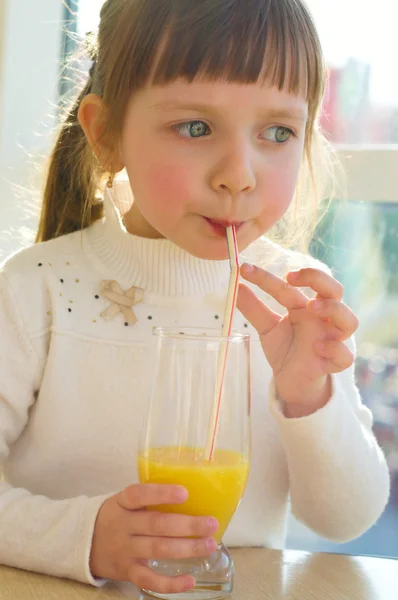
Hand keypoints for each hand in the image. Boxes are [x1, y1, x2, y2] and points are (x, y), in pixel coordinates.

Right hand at [90, 484, 217, 592]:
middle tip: (211, 523)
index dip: (162, 494)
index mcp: (122, 502)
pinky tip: (190, 579)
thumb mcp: (125, 501)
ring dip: (187, 548)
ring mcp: (125, 550)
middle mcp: (123, 525)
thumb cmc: (117, 516)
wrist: (85, 543)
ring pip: (158, 550)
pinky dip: (170, 583)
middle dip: (187, 525)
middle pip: (156, 525)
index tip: (185, 492)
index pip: (140, 494)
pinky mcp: (127, 571)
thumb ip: (149, 498)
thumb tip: (193, 491)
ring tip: (209, 544)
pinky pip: (149, 580)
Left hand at [238, 265, 358, 415]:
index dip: (269, 277)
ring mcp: (331, 339)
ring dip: (333, 309)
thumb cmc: (285, 348)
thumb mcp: (267, 327)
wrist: (291, 380)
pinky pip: (345, 355)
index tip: (246, 270)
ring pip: (350, 320)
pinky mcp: (334, 362)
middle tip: (290, 278)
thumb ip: (253, 308)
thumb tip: (237, 287)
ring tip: (310, 308)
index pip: (294, 285)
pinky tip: (317, 347)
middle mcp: (323, 319)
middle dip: (317, 278)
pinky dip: (335, 348)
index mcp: (306, 306)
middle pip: (335, 289)